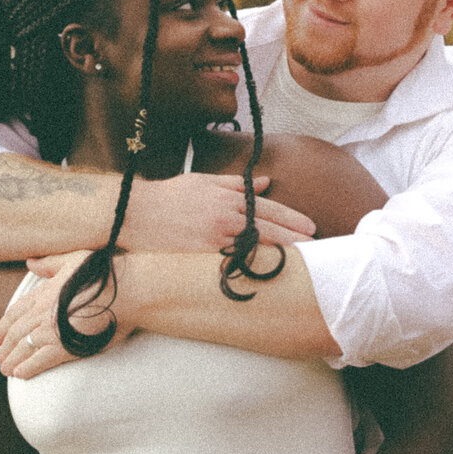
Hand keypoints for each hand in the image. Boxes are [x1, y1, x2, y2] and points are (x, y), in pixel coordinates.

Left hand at [0, 255, 132, 377]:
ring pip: (24, 348)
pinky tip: (20, 375)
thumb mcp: (73, 260)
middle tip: (0, 359)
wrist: (125, 291)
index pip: (15, 312)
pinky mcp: (65, 346)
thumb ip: (49, 264)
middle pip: (16, 333)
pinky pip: (39, 360)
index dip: (3, 327)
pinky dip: (27, 368)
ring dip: (12, 360)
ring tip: (6, 370)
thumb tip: (29, 262)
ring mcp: (52, 329)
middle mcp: (42, 312)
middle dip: (6, 348)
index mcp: (43, 292)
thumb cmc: (104, 275)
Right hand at [121, 174, 314, 253]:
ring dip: (279, 252)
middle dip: (293, 237)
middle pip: (267, 227)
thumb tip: (266, 182)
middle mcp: (224, 216)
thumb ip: (236, 184)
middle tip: (316, 245)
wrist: (136, 212)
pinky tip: (268, 272)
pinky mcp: (202, 254)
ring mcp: (214, 237)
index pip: (267, 207)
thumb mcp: (204, 181)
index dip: (291, 218)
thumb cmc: (170, 196)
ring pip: (255, 245)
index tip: (310, 227)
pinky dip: (251, 264)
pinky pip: (232, 261)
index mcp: (227, 197)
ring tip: (302, 260)